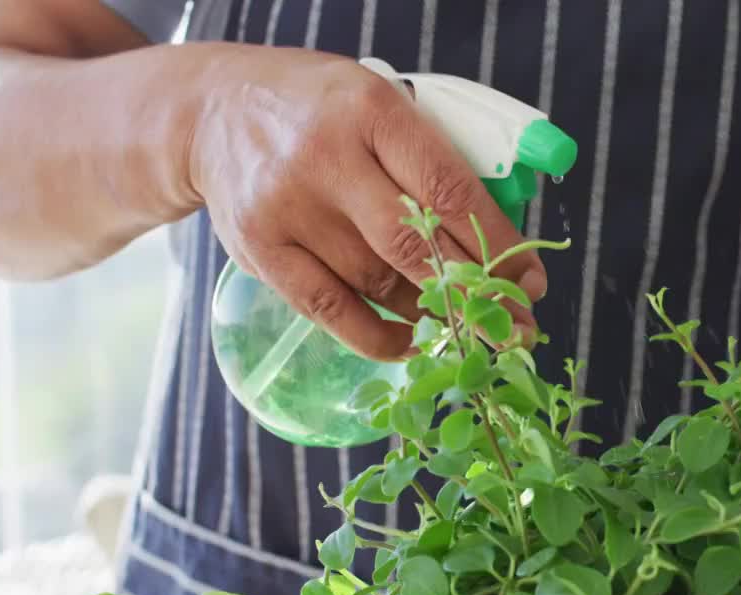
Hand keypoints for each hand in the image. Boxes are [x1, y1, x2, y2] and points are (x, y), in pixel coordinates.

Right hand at [187, 45, 543, 359]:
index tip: (529, 283)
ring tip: (467, 332)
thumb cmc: (318, 112)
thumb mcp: (379, 104)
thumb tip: (496, 246)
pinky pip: (331, 309)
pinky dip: (378, 336)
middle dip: (475, 295)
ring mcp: (288, 206)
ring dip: (431, 316)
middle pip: (415, 244)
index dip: (497, 244)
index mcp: (372, 111)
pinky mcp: (259, 249)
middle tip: (516, 331)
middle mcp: (326, 157)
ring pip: (377, 281)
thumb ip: (429, 161)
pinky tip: (411, 343)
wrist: (210, 113)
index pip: (449, 188)